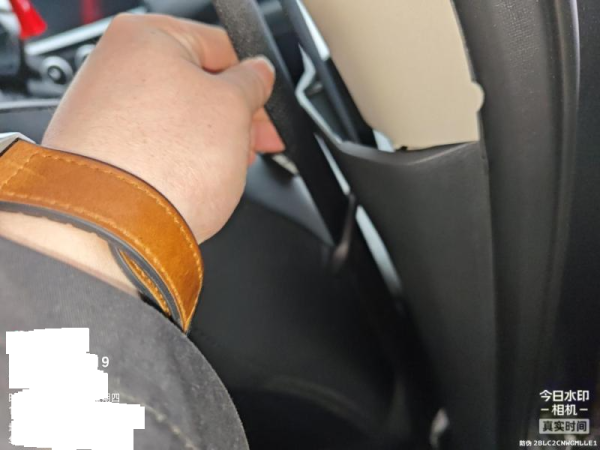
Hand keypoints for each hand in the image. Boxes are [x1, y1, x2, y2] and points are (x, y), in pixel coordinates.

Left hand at [43, 13, 283, 242]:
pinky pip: (155, 148)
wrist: (114, 228)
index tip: (266, 103)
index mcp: (146, 37)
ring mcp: (102, 113)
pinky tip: (197, 180)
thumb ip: (252, 82)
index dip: (252, 78)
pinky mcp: (100, 154)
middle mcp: (114, 68)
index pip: (219, 46)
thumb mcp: (233, 108)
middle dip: (234, 117)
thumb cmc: (163, 165)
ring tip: (227, 168)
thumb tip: (259, 74)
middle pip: (196, 85)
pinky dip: (181, 161)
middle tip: (258, 140)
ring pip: (177, 121)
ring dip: (211, 142)